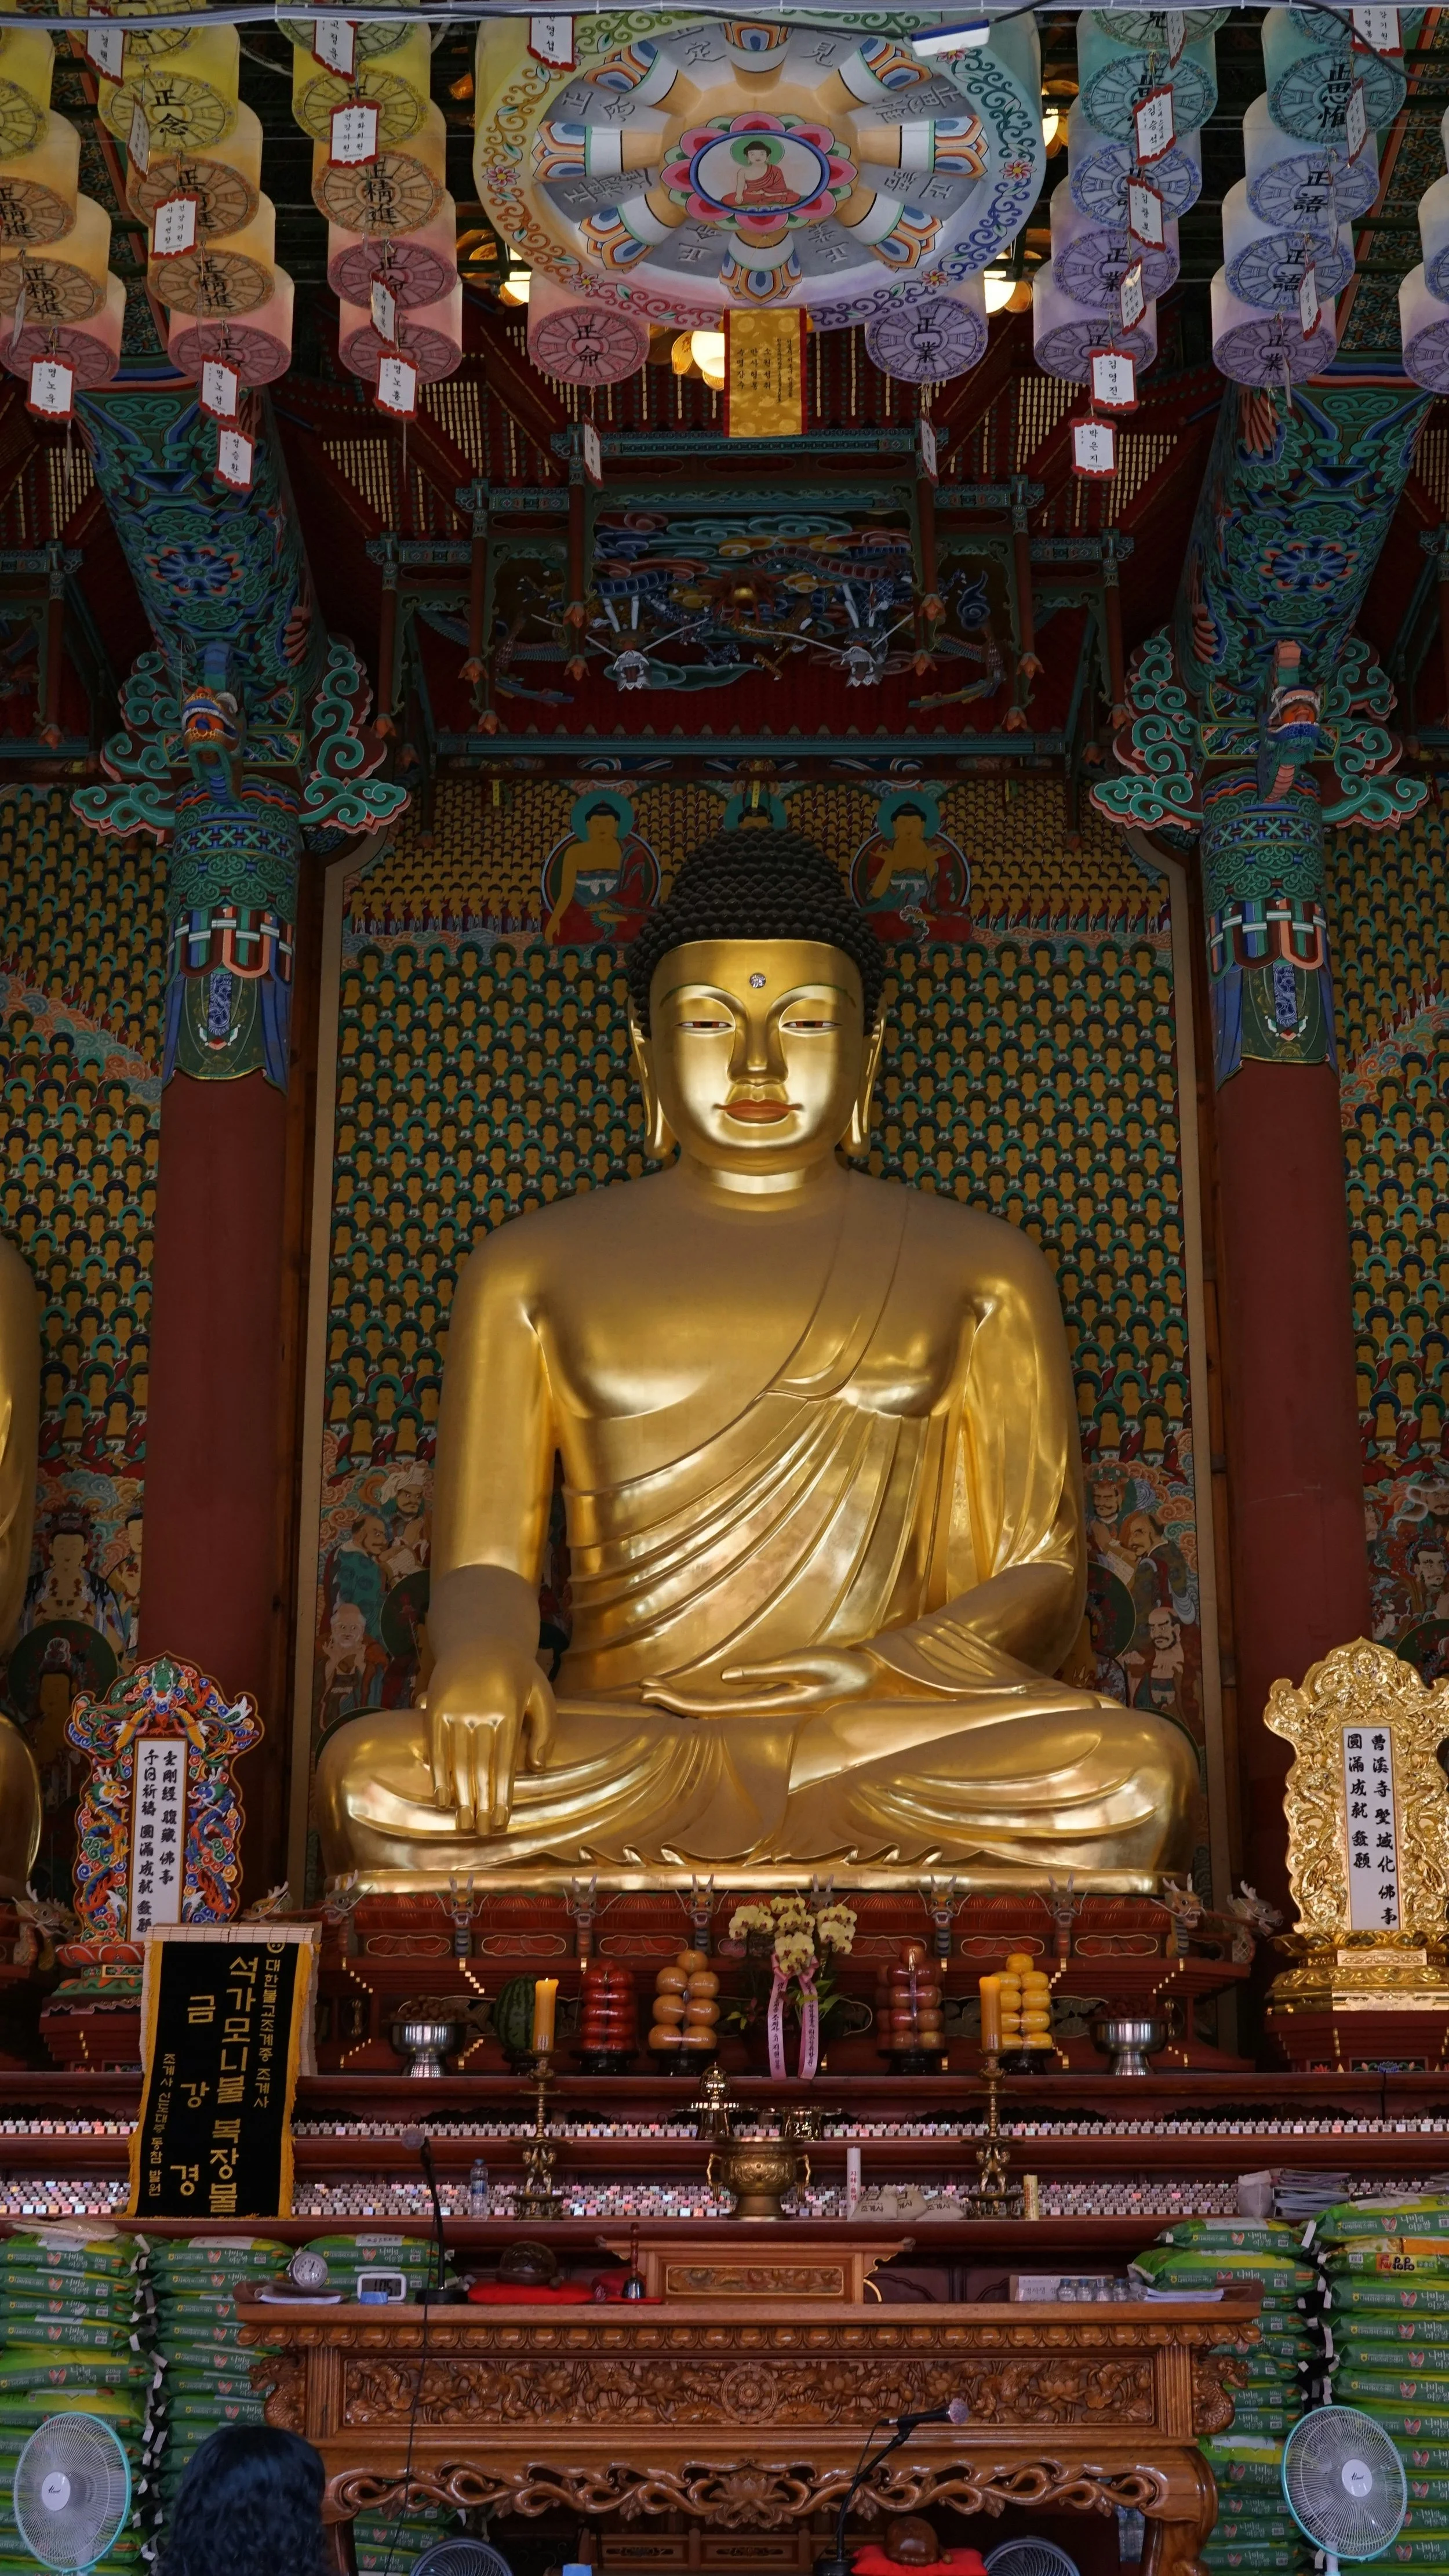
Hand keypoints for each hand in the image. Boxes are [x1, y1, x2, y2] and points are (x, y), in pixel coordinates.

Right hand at [424, 1642, 555, 1833]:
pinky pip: (435, 1747)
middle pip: (479, 1767)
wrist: (481, 1638)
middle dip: (480, 1803)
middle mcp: (479, 1712)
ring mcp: (455, 1710)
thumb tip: (537, 1768)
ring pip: (457, 1762)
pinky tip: (442, 1798)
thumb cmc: (517, 1673)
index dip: (501, 1794)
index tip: (500, 1822)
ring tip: (463, 1824)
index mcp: (508, 1711)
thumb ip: (545, 1731)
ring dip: (460, 1796)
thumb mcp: (542, 1694)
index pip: (504, 1763)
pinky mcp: (435, 1708)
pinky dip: (438, 1775)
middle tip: (480, 1833)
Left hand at [643, 1646, 880, 1716]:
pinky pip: (729, 1704)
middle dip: (672, 1702)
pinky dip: (705, 1698)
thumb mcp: (806, 1664)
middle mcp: (761, 1712)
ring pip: (715, 1710)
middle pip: (705, 1713)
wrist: (871, 1682)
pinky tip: (693, 1694)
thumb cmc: (843, 1670)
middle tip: (642, 1688)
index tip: (649, 1689)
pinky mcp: (772, 1699)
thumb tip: (725, 1678)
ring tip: (657, 1689)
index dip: (677, 1702)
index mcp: (765, 1705)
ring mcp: (765, 1707)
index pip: (709, 1709)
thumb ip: (767, 1672)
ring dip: (685, 1701)